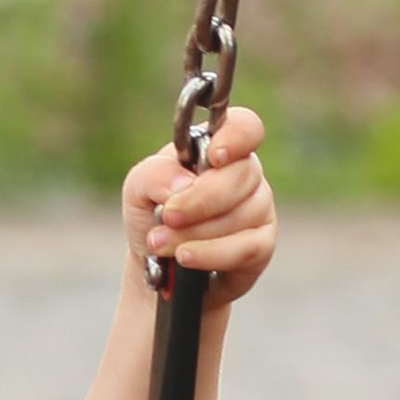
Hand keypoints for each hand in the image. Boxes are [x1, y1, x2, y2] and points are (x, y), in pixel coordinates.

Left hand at [122, 105, 273, 305]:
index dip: (236, 138)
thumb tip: (184, 182)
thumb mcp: (138, 189)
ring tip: (160, 243)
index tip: (214, 157)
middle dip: (200, 199)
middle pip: (242, 174)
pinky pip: (246, 247)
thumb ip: (155, 174)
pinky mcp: (261, 246)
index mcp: (218, 149)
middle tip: (167, 215)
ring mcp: (258, 209)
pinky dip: (210, 253)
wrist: (157, 272)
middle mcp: (244, 175)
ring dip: (195, 232)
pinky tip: (184, 257)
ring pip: (241, 214)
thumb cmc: (153, 219)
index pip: (246, 128)